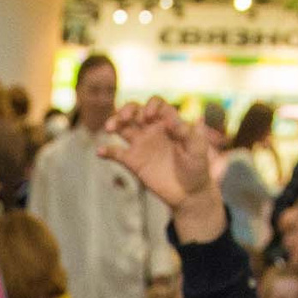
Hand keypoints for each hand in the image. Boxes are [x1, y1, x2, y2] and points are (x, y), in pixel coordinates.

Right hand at [96, 98, 214, 208]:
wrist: (190, 193)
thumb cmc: (197, 167)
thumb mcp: (197, 147)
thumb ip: (186, 131)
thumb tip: (170, 117)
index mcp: (168, 122)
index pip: (156, 104)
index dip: (151, 106)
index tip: (149, 117)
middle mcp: (152, 129)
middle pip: (134, 111)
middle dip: (126, 109)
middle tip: (123, 118)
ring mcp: (141, 145)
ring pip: (122, 127)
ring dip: (114, 123)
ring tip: (109, 128)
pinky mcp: (133, 162)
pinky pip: (116, 153)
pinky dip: (106, 151)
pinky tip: (100, 152)